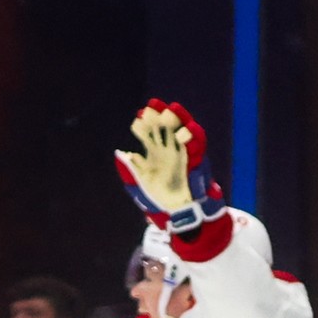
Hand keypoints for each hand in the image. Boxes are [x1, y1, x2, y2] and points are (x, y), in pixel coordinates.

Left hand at [115, 97, 221, 235]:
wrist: (178, 212)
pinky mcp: (196, 162)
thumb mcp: (140, 184)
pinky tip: (189, 129)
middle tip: (153, 105)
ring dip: (179, 121)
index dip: (143, 126)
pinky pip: (198, 148)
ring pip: (181, 133)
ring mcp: (182, 155)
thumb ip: (131, 169)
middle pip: (164, 130)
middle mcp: (168, 151)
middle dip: (159, 117)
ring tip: (172, 109)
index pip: (148, 136)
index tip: (138, 117)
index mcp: (153, 155)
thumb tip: (120, 154)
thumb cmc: (158, 198)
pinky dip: (194, 138)